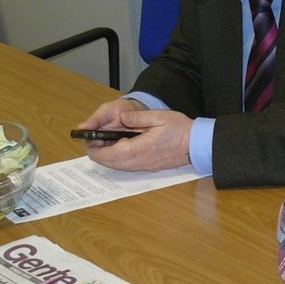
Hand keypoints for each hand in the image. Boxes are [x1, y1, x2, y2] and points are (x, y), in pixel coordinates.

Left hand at [77, 98, 191, 170]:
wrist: (196, 144)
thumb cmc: (180, 129)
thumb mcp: (158, 117)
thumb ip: (137, 117)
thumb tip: (121, 117)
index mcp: (140, 149)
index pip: (110, 154)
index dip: (95, 149)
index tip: (88, 140)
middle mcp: (140, 161)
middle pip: (110, 164)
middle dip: (97, 153)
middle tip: (91, 141)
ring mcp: (144, 166)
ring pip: (117, 167)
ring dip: (107, 157)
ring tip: (101, 143)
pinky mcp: (148, 166)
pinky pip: (126, 166)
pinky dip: (117, 159)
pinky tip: (117, 148)